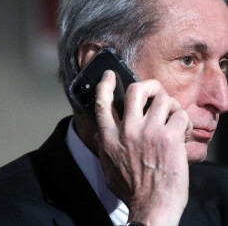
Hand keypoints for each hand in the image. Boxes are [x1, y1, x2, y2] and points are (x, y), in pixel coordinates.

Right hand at [95, 70, 192, 225]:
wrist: (151, 209)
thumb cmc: (131, 190)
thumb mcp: (107, 167)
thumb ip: (103, 146)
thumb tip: (100, 132)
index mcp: (110, 137)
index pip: (102, 103)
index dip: (105, 85)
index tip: (109, 76)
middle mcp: (127, 131)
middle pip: (136, 91)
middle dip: (148, 85)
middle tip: (154, 91)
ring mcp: (149, 132)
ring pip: (163, 99)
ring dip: (170, 106)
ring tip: (172, 118)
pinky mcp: (170, 138)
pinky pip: (180, 115)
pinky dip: (184, 121)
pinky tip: (182, 133)